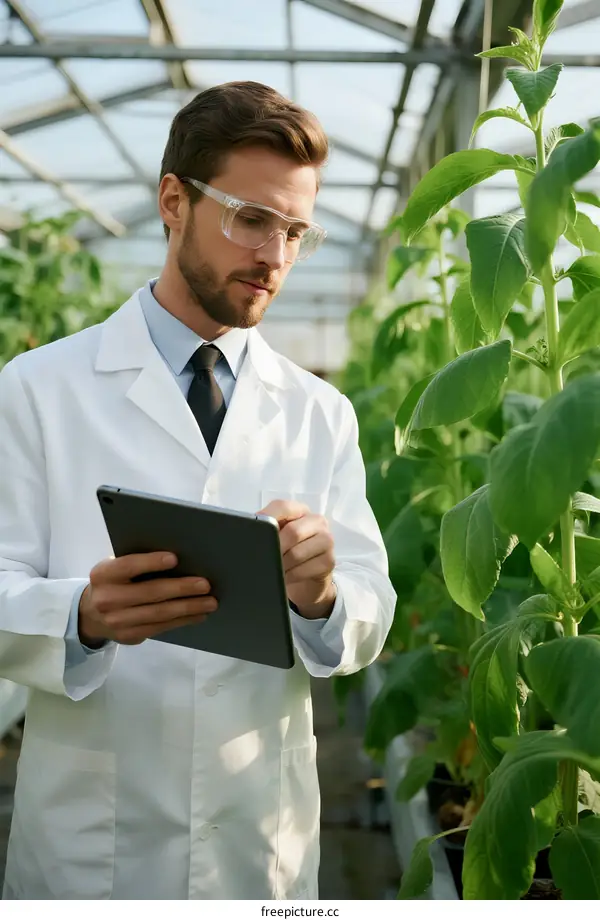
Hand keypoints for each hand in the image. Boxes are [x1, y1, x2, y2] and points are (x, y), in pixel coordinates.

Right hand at [78, 552, 217, 646]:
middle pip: (150, 593)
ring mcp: (117, 621)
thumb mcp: (114, 569)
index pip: (128, 566)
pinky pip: (161, 627)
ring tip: (210, 602)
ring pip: (159, 613)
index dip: (151, 562)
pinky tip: (198, 614)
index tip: (175, 558)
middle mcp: (107, 598)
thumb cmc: (114, 582)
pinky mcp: (129, 636)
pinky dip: (182, 620)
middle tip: (205, 585)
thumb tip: (179, 559)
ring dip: (188, 607)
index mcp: (103, 574)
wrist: (90, 614)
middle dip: (181, 588)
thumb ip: (136, 564)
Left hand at [259, 500, 336, 619]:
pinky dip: (290, 576)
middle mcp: (317, 521)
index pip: (283, 507)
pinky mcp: (329, 561)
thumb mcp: (276, 538)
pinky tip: (285, 578)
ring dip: (281, 566)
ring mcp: (326, 540)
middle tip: (263, 560)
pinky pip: (305, 570)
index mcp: (300, 511)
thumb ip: (265, 530)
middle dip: (275, 549)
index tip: (254, 533)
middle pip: (293, 532)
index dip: (266, 519)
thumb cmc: (287, 553)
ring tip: (274, 570)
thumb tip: (251, 531)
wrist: (307, 579)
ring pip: (297, 553)